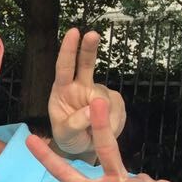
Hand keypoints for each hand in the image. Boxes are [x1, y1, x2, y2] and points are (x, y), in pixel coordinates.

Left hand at [48, 29, 126, 156]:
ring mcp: (97, 92)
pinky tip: (107, 129)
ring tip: (98, 133)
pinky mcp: (113, 101)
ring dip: (106, 117)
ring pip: (107, 98)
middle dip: (89, 48)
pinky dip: (115, 122)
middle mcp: (80, 87)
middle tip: (92, 34)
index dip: (68, 50)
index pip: (64, 68)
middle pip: (85, 64)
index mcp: (62, 91)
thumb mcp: (65, 135)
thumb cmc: (68, 138)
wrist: (84, 149)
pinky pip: (118, 109)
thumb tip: (93, 106)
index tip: (74, 32)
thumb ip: (75, 122)